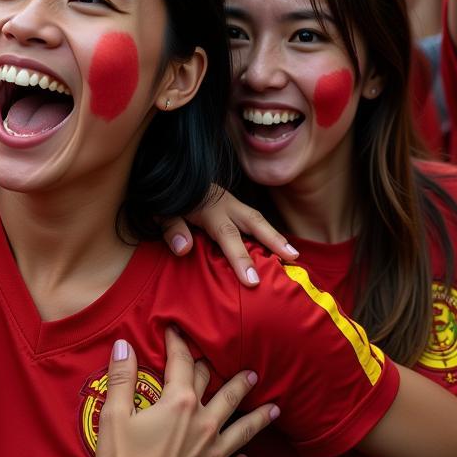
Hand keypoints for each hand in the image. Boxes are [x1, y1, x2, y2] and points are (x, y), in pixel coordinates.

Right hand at [94, 328, 277, 456]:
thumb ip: (123, 376)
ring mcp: (212, 456)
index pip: (183, 363)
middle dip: (231, 378)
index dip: (179, 344)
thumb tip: (125, 344)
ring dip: (257, 416)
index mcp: (179, 403)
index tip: (177, 331)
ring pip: (242, 430)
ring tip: (273, 408)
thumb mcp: (115, 412)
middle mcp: (203, 425)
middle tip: (247, 370)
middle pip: (222, 393)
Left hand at [160, 186, 298, 285]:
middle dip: (274, 240)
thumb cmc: (169, 199)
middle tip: (293, 258)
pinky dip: (266, 232)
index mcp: (208, 208)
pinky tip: (277, 247)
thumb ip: (172, 228)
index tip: (252, 281)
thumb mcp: (162, 211)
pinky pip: (252, 219)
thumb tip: (184, 248)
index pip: (227, 235)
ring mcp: (231, 203)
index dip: (240, 258)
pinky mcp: (232, 204)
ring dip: (275, 236)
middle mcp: (225, 205)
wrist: (174, 175)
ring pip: (256, 218)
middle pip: (253, 221)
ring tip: (294, 255)